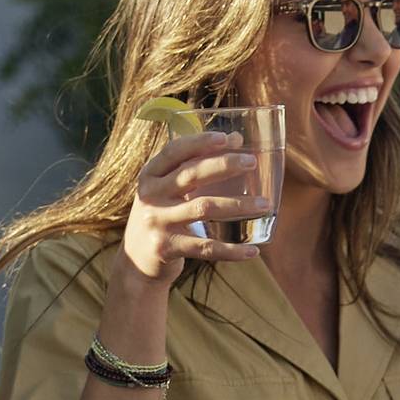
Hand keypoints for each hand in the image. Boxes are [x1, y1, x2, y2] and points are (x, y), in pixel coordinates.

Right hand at [122, 130, 271, 288]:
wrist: (135, 261)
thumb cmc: (161, 216)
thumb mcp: (167, 188)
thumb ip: (195, 165)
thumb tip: (236, 138)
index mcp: (150, 175)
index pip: (175, 151)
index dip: (200, 142)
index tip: (226, 138)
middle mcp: (150, 196)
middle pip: (191, 175)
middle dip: (224, 166)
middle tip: (251, 162)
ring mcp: (157, 222)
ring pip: (204, 208)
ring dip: (238, 206)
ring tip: (264, 204)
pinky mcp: (167, 248)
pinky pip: (205, 247)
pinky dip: (231, 250)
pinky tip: (253, 251)